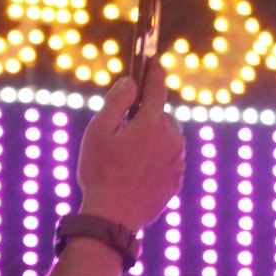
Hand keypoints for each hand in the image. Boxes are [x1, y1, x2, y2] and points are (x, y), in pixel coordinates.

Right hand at [75, 71, 185, 231]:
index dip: (154, 72)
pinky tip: (134, 174)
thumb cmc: (100, 172)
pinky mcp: (176, 180)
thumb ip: (116, 102)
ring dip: (149, 142)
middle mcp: (172, 138)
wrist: (113, 216)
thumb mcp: (98, 131)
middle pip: (159, 116)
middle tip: (119, 137)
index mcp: (152, 123)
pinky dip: (155, 161)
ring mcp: (177, 161)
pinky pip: (167, 160)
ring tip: (124, 162)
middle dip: (143, 119)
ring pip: (165, 139)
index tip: (154, 59)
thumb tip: (131, 83)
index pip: (157, 88)